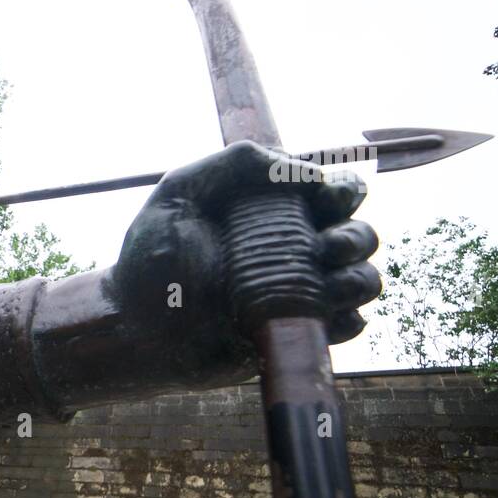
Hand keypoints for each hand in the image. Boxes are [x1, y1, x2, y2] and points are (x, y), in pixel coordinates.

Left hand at [111, 141, 380, 381]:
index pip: (332, 191)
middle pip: (358, 235)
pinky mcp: (296, 333)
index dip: (343, 188)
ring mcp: (298, 294)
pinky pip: (347, 326)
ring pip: (361, 280)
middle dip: (356, 235)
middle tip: (327, 246)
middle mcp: (293, 250)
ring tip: (326, 282)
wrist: (136, 330)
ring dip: (357, 278)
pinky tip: (321, 314)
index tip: (327, 196)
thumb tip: (303, 169)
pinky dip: (347, 319)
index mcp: (272, 213)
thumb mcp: (178, 195)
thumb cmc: (150, 261)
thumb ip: (232, 164)